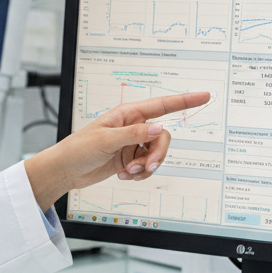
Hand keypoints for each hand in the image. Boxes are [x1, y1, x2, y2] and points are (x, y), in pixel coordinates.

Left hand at [23, 92, 209, 210]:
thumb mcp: (107, 140)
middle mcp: (133, 127)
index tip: (204, 96)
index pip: (162, 105)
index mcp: (127, 114)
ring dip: (146, 167)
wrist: (66, 170)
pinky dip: (139, 174)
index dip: (185, 100)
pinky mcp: (130, 160)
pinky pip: (147, 167)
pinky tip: (124, 176)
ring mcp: (132, 144)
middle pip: (162, 137)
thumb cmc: (79, 148)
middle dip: (157, 154)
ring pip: (156, 154)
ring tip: (129, 172)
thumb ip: (134, 134)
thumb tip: (158, 129)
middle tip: (146, 167)